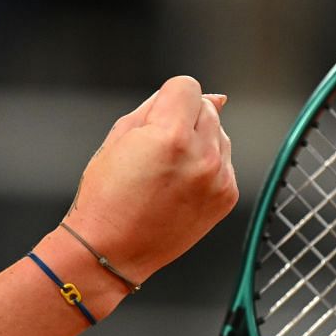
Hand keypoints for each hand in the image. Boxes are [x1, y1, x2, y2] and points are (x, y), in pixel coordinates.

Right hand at [66, 76, 238, 280]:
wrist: (112, 250)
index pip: (187, 86)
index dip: (167, 98)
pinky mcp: (227, 196)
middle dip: (183, 119)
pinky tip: (180, 185)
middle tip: (156, 151)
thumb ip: (159, 106)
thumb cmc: (107, 195)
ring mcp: (218, 178)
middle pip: (207, 107)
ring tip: (168, 171)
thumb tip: (211, 95)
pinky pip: (224, 161)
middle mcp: (201, 156)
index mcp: (170, 136)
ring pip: (219, 133)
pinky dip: (205, 166)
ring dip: (198, 142)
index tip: (153, 122)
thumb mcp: (120, 136)